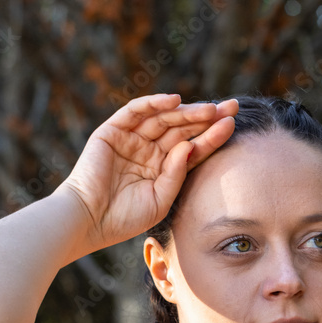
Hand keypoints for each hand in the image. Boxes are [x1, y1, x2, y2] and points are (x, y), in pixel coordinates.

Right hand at [57, 93, 238, 250]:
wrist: (88, 222)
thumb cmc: (124, 218)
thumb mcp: (161, 200)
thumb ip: (177, 173)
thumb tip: (190, 145)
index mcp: (162, 169)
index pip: (193, 147)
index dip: (213, 135)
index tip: (233, 124)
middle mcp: (149, 151)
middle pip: (183, 128)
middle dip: (207, 117)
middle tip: (231, 107)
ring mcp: (131, 139)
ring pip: (163, 118)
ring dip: (186, 110)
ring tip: (210, 108)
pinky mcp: (112, 131)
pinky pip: (135, 111)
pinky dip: (154, 103)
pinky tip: (174, 100)